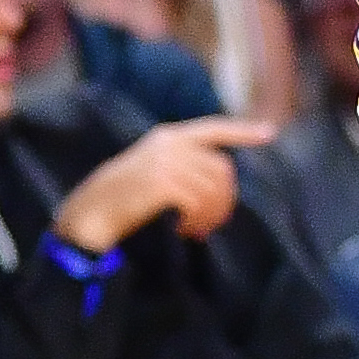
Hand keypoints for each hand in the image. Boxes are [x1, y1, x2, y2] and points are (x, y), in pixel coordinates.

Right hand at [51, 114, 278, 251]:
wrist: (89, 213)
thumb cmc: (119, 198)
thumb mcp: (150, 170)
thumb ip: (182, 166)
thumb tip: (219, 184)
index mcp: (167, 136)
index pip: (213, 128)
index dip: (243, 131)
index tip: (269, 132)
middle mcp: (169, 143)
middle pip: (222, 168)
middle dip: (226, 199)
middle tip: (213, 223)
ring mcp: (166, 161)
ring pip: (213, 189)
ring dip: (211, 215)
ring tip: (197, 230)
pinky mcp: (162, 183)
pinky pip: (199, 203)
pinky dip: (197, 222)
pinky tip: (185, 230)